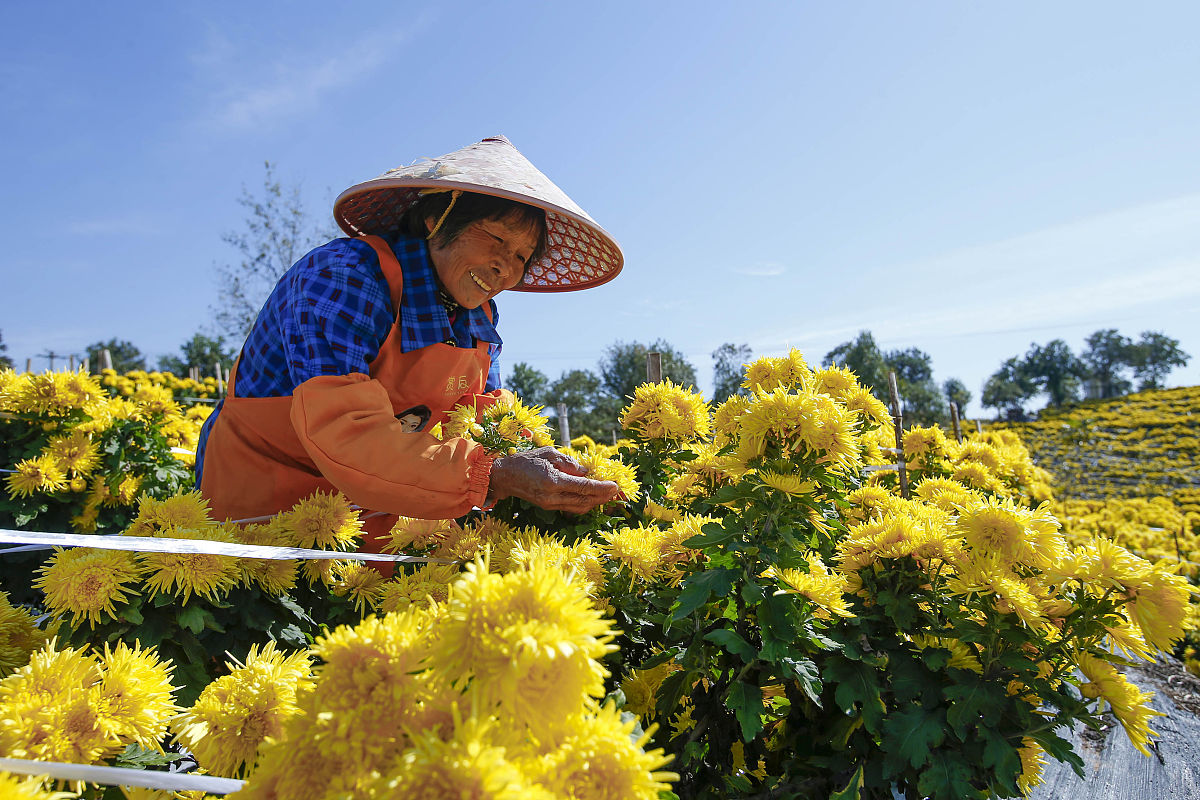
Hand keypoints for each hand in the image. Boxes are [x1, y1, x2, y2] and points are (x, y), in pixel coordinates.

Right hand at [486, 446, 619, 513]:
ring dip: (596, 502)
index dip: (602, 487)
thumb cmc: (526, 460)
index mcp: (553, 481)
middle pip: (585, 500)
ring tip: (608, 494)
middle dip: (603, 496)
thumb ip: (569, 462)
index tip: (615, 485)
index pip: (584, 487)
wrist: (505, 476)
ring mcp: (550, 504)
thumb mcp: (548, 453)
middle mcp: (552, 496)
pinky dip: (584, 503)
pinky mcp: (548, 507)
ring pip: (580, 507)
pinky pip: (572, 508)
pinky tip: (592, 497)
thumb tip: (585, 472)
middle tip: (616, 490)